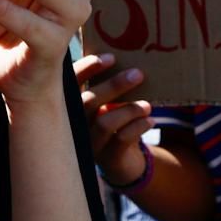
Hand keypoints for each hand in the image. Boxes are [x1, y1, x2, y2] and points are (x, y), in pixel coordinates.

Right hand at [76, 51, 152, 185]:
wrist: (121, 162)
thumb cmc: (114, 122)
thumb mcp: (108, 104)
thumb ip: (109, 87)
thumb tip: (130, 59)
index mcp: (73, 106)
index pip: (70, 83)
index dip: (87, 69)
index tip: (110, 58)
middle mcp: (76, 124)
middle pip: (88, 101)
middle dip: (114, 86)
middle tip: (138, 74)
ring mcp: (90, 142)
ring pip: (105, 122)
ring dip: (129, 109)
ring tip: (147, 105)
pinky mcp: (108, 158)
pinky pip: (122, 139)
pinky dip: (138, 127)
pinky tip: (150, 121)